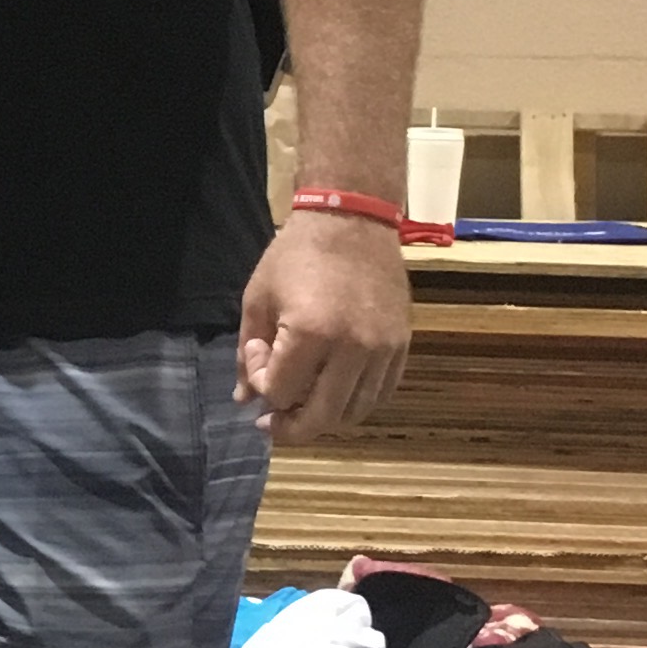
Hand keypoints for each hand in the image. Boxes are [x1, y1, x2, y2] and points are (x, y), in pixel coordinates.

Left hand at [235, 211, 411, 445]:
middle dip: (290, 428)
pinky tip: (336, 392)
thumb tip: (244, 400)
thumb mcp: (259, 299)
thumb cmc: (296, 255)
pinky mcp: (402, 346)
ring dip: (325, 418)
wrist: (352, 219)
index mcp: (311, 333)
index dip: (262, 386)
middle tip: (273, 426)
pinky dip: (356, 402)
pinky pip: (381, 394)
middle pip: (321, 417)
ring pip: (354, 412)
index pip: (281, 393)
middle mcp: (353, 348)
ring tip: (304, 405)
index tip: (257, 357)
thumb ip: (248, 353)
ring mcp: (383, 350)